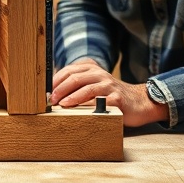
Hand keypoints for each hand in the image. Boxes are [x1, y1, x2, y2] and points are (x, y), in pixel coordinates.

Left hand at [51, 59, 167, 126]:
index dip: (55, 81)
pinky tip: (82, 113)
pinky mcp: (117, 98)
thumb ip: (77, 85)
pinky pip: (102, 102)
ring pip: (88, 89)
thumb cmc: (111, 95)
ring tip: (63, 104)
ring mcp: (109, 86)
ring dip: (73, 97)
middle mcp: (100, 74)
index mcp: (91, 69)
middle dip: (60, 89)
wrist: (138, 101)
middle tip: (50, 100)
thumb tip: (52, 94)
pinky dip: (90, 107)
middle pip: (76, 78)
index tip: (44, 92)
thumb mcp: (94, 85)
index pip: (68, 71)